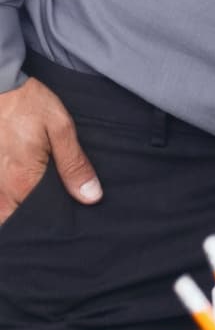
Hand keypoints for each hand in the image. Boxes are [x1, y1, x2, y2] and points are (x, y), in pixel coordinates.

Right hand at [0, 76, 101, 227]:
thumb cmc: (29, 105)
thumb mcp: (61, 129)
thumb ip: (74, 166)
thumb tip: (91, 198)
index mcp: (23, 183)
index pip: (34, 220)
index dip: (46, 224)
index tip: (60, 223)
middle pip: (11, 218)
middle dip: (25, 221)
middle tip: (45, 213)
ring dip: (9, 209)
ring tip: (29, 196)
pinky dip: (1, 198)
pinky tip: (12, 184)